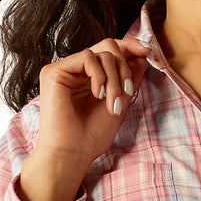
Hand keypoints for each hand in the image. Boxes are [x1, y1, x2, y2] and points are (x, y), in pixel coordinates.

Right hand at [34, 37, 151, 167]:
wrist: (73, 153)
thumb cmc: (92, 135)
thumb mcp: (121, 102)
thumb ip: (129, 79)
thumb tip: (142, 54)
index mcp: (89, 77)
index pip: (110, 51)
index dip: (130, 47)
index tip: (147, 52)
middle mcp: (76, 70)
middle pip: (108, 47)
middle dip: (124, 68)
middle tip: (127, 91)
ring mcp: (65, 70)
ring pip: (101, 54)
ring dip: (115, 78)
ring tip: (113, 103)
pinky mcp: (54, 71)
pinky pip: (87, 57)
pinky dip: (99, 75)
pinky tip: (98, 94)